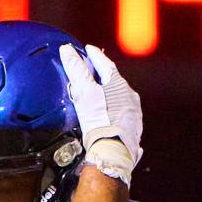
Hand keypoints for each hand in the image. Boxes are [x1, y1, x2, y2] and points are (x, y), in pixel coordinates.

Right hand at [59, 43, 142, 184]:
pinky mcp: (133, 131)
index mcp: (119, 85)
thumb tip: (67, 50)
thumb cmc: (98, 120)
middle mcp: (130, 97)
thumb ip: (77, 70)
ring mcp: (133, 115)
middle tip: (93, 72)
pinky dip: (115, 113)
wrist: (112, 152)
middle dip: (103, 76)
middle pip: (115, 82)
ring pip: (121, 99)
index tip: (87, 49)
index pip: (105, 64)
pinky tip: (111, 118)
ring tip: (101, 98)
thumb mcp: (84, 93)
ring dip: (112, 96)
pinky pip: (123, 117)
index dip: (95, 56)